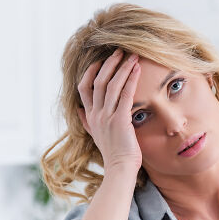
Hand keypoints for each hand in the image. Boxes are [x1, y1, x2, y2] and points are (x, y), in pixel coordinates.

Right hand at [77, 48, 142, 174]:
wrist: (120, 169)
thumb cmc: (114, 154)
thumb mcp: (96, 136)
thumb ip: (88, 122)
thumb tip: (81, 112)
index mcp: (90, 117)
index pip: (84, 88)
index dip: (91, 72)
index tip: (100, 61)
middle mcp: (96, 114)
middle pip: (99, 82)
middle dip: (109, 64)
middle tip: (119, 51)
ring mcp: (107, 116)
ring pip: (112, 85)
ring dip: (122, 67)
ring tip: (132, 56)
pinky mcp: (120, 120)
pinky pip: (125, 94)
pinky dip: (131, 79)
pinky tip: (137, 69)